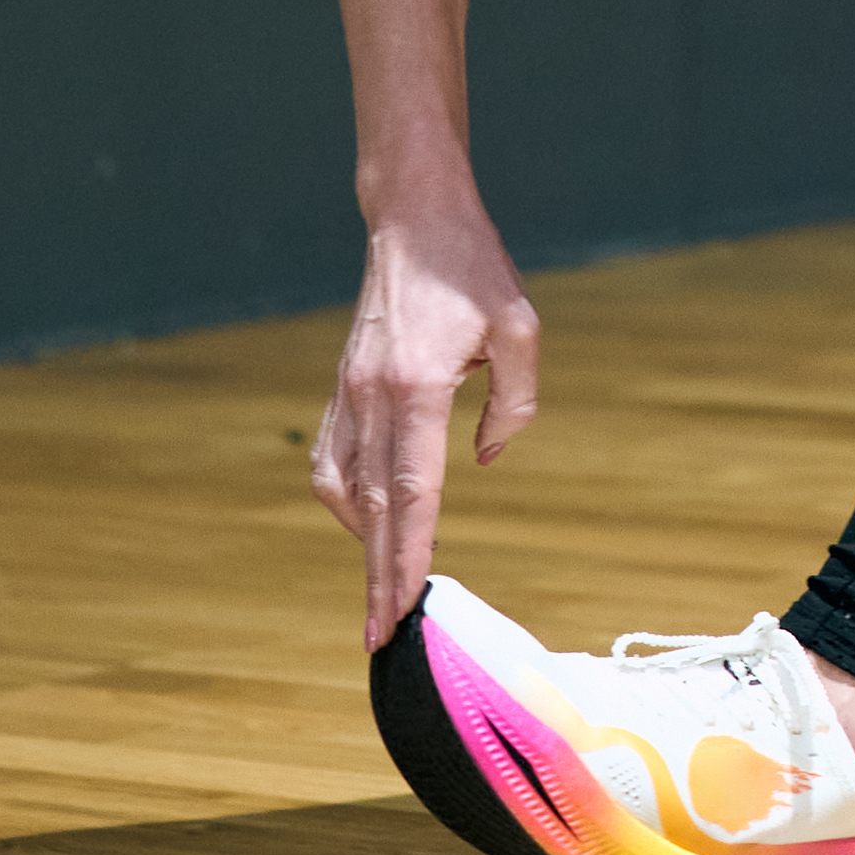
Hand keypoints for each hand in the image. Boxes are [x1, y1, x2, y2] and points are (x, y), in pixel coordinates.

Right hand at [305, 205, 541, 648]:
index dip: (406, 554)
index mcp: (417, 386)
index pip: (410, 491)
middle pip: (371, 507)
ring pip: (345, 488)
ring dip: (360, 543)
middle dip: (376, 575)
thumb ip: (514, 401)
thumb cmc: (474, 269)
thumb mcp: (520, 328)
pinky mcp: (342, 386)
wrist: (413, 219)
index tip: (403, 605)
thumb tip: (487, 457)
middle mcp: (373, 395)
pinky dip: (346, 500)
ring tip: (379, 588)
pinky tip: (364, 523)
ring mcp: (349, 392)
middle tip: (379, 635)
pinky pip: (333, 459)